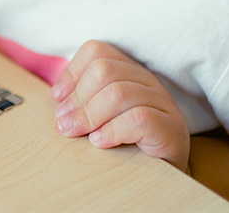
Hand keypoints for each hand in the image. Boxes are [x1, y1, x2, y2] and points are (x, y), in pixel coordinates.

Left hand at [50, 40, 190, 171]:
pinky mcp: (170, 127)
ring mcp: (162, 102)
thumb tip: (58, 100)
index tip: (58, 99)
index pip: (96, 51)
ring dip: (89, 115)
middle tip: (64, 123)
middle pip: (104, 70)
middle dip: (78, 98)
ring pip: (118, 93)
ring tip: (76, 133)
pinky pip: (138, 118)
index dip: (71, 72)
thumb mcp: (102, 118)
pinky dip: (112, 130)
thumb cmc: (129, 143)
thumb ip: (84, 103)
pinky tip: (100, 142)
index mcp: (129, 71)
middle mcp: (147, 81)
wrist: (168, 176)